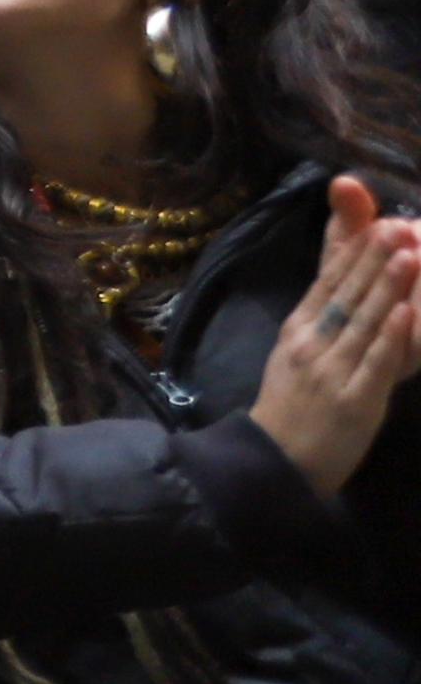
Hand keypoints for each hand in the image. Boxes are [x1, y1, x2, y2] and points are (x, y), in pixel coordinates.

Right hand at [253, 174, 420, 494]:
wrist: (277, 460)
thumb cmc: (291, 407)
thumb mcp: (296, 355)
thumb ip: (320, 321)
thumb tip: (341, 285)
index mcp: (298, 330)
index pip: (327, 283)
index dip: (354, 253)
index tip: (377, 222)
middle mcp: (313, 345)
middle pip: (347, 295)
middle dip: (374, 259)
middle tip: (398, 225)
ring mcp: (332, 371)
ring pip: (364, 322)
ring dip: (388, 287)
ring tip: (409, 255)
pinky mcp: (354, 400)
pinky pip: (375, 362)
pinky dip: (391, 335)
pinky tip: (407, 312)